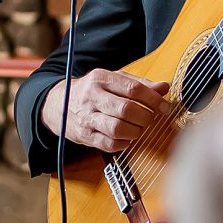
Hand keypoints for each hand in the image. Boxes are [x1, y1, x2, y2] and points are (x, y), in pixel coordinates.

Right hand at [43, 67, 170, 154]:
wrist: (58, 104)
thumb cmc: (93, 91)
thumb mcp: (114, 80)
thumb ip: (139, 84)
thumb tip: (164, 87)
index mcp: (101, 78)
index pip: (133, 88)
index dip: (153, 99)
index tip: (164, 107)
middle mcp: (92, 96)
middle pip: (126, 109)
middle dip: (145, 117)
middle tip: (150, 119)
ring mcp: (87, 117)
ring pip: (117, 128)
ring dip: (135, 131)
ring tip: (138, 129)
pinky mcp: (84, 135)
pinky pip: (108, 144)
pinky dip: (123, 144)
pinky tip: (126, 138)